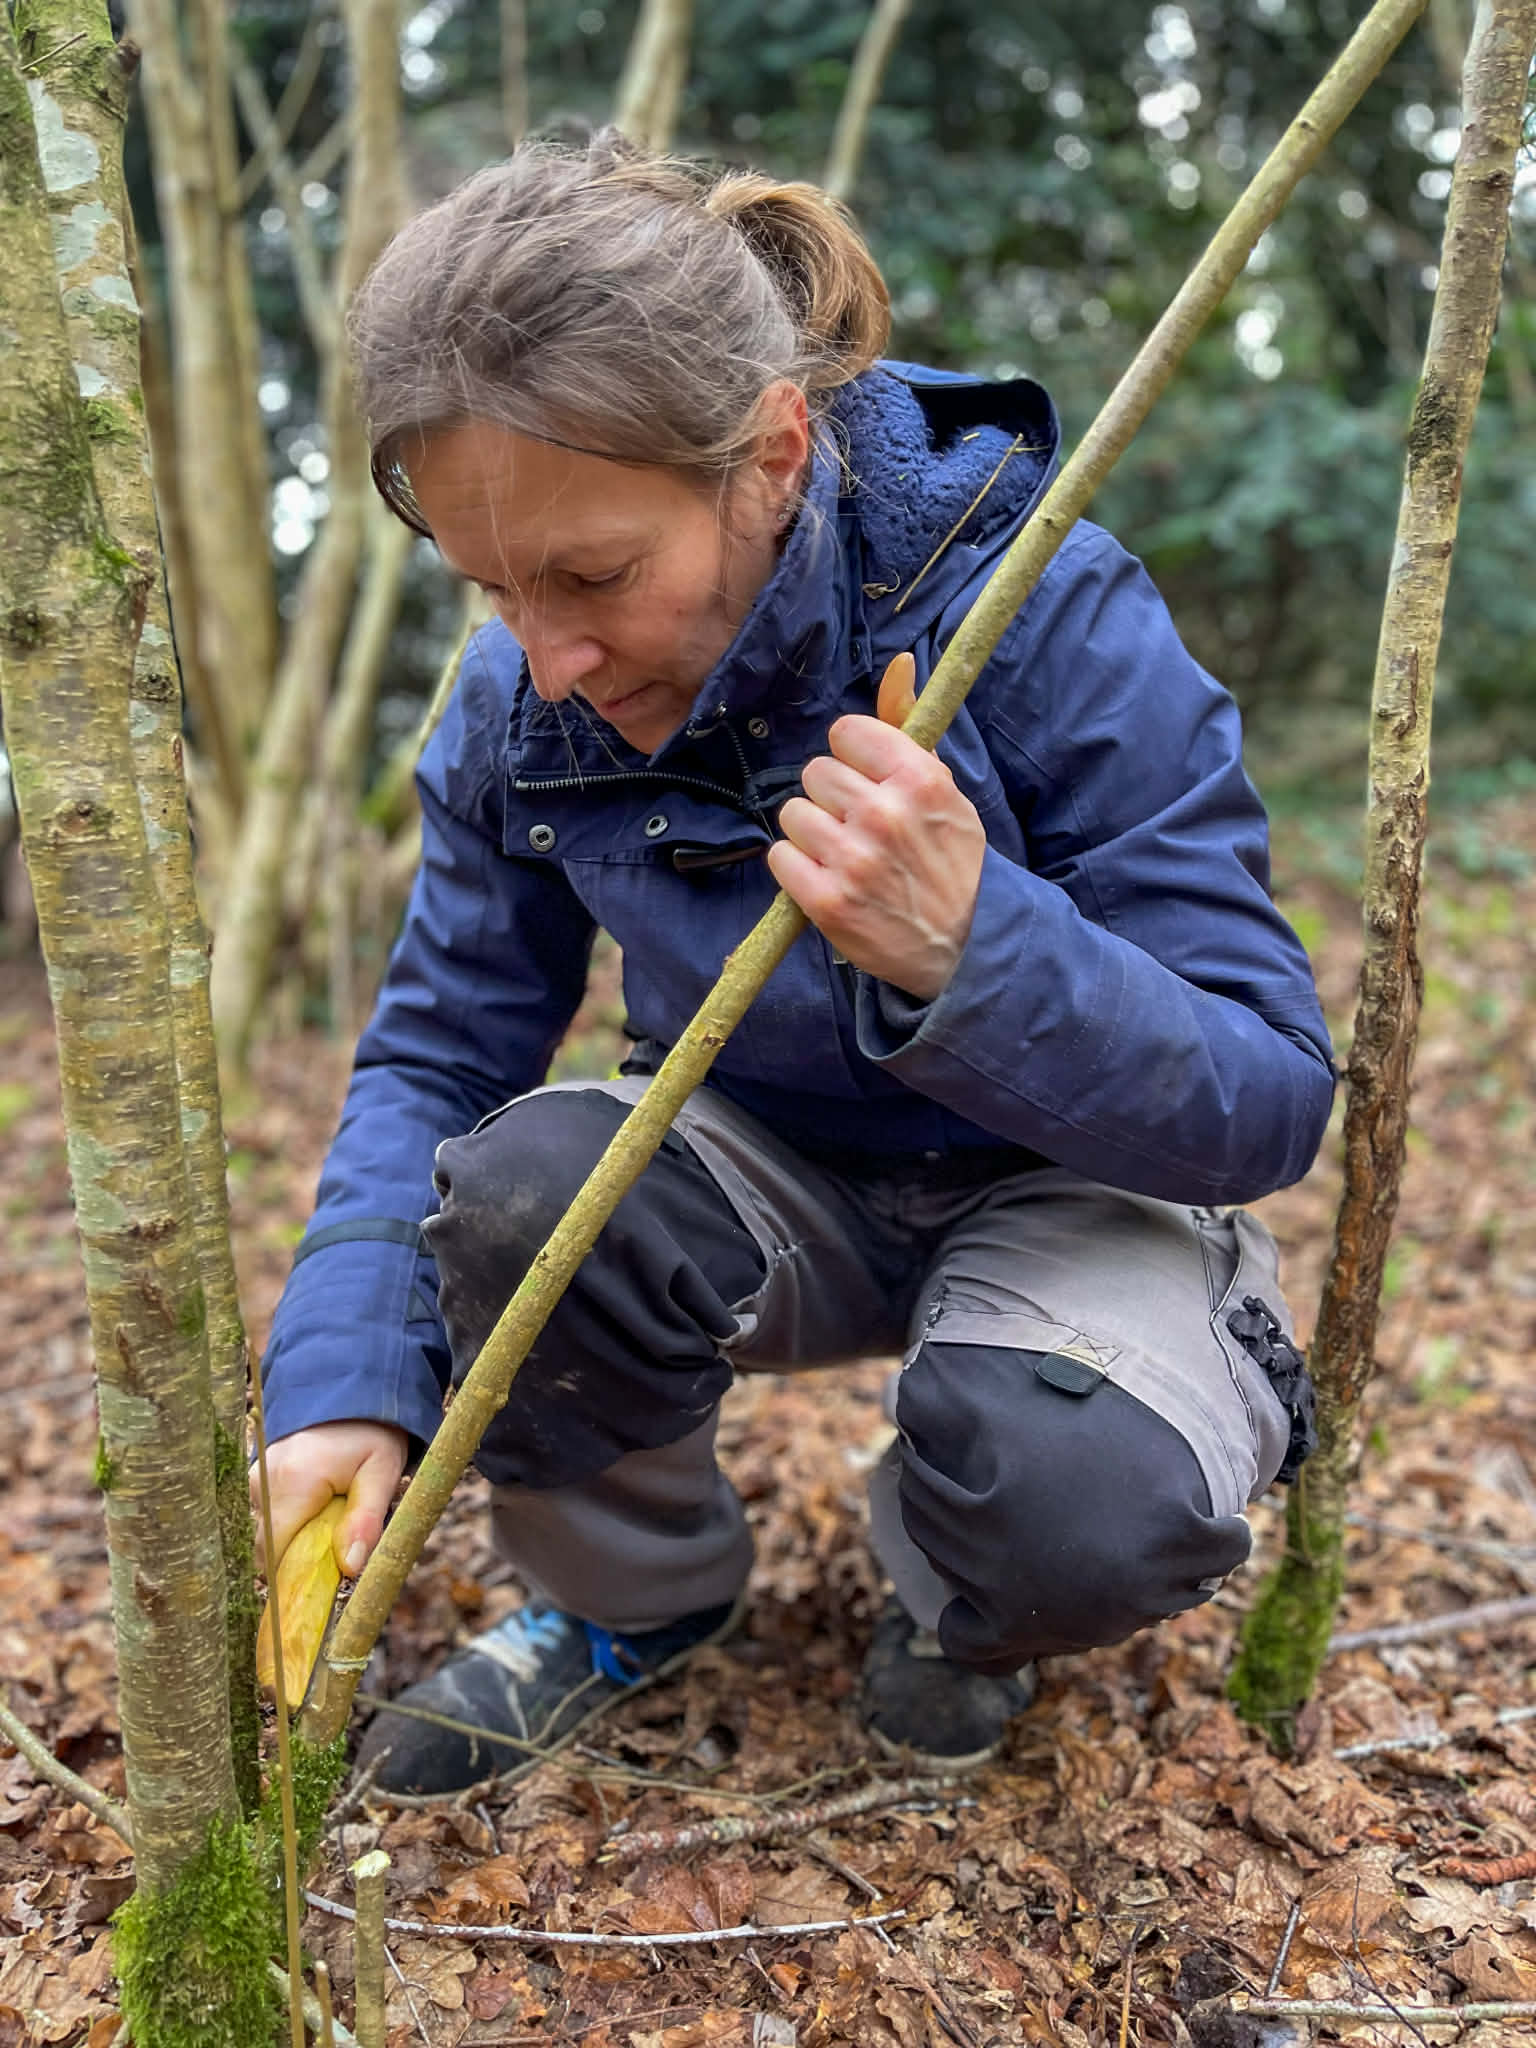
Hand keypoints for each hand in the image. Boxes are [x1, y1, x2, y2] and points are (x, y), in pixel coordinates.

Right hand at [252, 1420, 407, 1579]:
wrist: (352, 1385)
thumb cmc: (371, 1430)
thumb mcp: (382, 1472)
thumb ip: (365, 1521)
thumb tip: (349, 1568)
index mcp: (292, 1483)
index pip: (274, 1555)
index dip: (297, 1575)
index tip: (326, 1577)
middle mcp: (262, 1480)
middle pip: (268, 1547)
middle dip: (300, 1555)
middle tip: (338, 1536)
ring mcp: (255, 1475)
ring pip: (267, 1532)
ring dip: (296, 1535)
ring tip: (331, 1511)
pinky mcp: (256, 1474)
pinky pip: (267, 1514)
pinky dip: (290, 1519)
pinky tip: (318, 1502)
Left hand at [767, 715, 985, 1000]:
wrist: (965, 945)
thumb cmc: (950, 860)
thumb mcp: (942, 789)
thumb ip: (908, 728)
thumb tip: (901, 662)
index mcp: (919, 780)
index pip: (845, 733)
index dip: (852, 758)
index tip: (868, 782)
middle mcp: (885, 815)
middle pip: (815, 773)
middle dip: (832, 799)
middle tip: (860, 828)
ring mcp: (854, 860)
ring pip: (792, 813)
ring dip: (811, 834)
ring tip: (845, 855)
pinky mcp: (827, 901)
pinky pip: (779, 856)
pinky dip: (797, 869)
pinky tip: (828, 880)